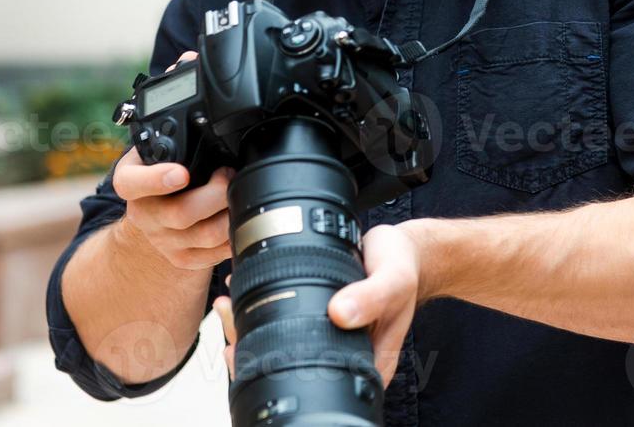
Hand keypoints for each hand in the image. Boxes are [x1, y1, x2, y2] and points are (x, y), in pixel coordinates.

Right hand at [112, 52, 235, 270]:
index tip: (181, 173)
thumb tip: (189, 60)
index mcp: (133, 181)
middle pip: (179, 213)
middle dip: (212, 195)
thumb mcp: (160, 138)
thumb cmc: (160, 169)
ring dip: (228, 215)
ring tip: (243, 193)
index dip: (156, 179)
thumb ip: (174, 100)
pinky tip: (244, 218)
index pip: (132, 184)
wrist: (151, 220)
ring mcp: (164, 240)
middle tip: (231, 175)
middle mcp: (145, 213)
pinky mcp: (184, 259)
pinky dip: (234, 238)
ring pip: (201, 237)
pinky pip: (213, 255)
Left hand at [214, 222, 427, 384]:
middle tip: (229, 319)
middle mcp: (343, 356)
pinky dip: (262, 307)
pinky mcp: (319, 315)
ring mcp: (330, 337)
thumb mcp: (394, 281)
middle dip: (251, 348)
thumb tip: (339, 314)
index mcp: (365, 363)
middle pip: (289, 365)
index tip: (242, 352)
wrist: (405, 249)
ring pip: (282, 343)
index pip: (314, 384)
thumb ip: (372, 297)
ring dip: (249, 326)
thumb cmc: (404, 268)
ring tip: (228, 304)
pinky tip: (245, 292)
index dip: (273, 372)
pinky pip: (286, 319)